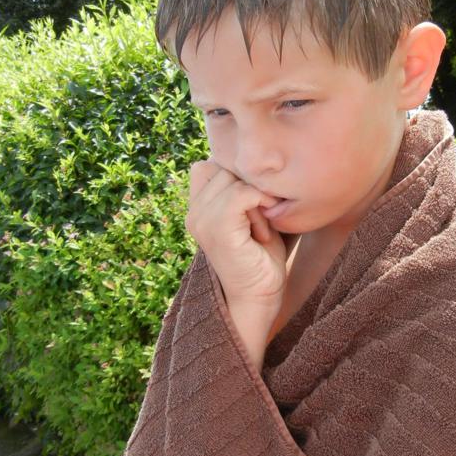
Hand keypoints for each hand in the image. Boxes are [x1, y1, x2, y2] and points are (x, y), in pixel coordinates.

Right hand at [186, 159, 287, 326]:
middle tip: (260, 223)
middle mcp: (193, 212)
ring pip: (234, 179)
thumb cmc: (262, 258)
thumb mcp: (251, 216)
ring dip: (257, 201)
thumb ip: (242, 190)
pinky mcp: (216, 228)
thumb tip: (255, 158)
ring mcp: (201, 219)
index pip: (210, 165)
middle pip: (224, 167)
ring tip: (260, 230)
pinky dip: (260, 208)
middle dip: (250, 189)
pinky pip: (242, 194)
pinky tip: (263, 233)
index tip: (254, 210)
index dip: (237, 179)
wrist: (259, 298)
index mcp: (197, 208)